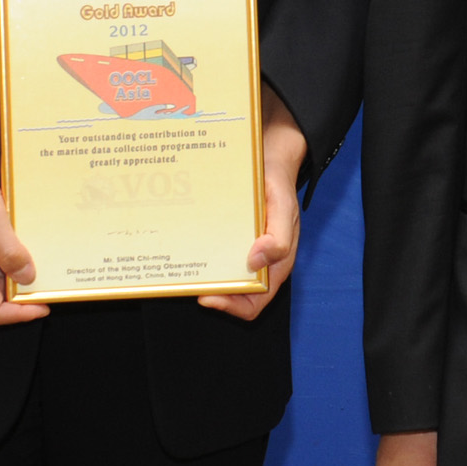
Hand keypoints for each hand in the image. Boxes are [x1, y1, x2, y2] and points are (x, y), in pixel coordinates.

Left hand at [202, 93, 306, 320]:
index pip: (254, 302)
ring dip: (202, 276)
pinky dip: (199, 256)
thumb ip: (280, 238)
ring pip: (219, 276)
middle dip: (212, 294)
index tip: (208, 297)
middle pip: (232, 295)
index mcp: (275, 265)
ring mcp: (239, 251)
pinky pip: (212, 254)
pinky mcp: (226, 237)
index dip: (231, 306)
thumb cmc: (278, 186)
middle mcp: (256, 263)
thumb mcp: (284, 208)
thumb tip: (257, 262)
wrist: (268, 159)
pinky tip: (185, 246)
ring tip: (182, 267)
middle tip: (190, 282)